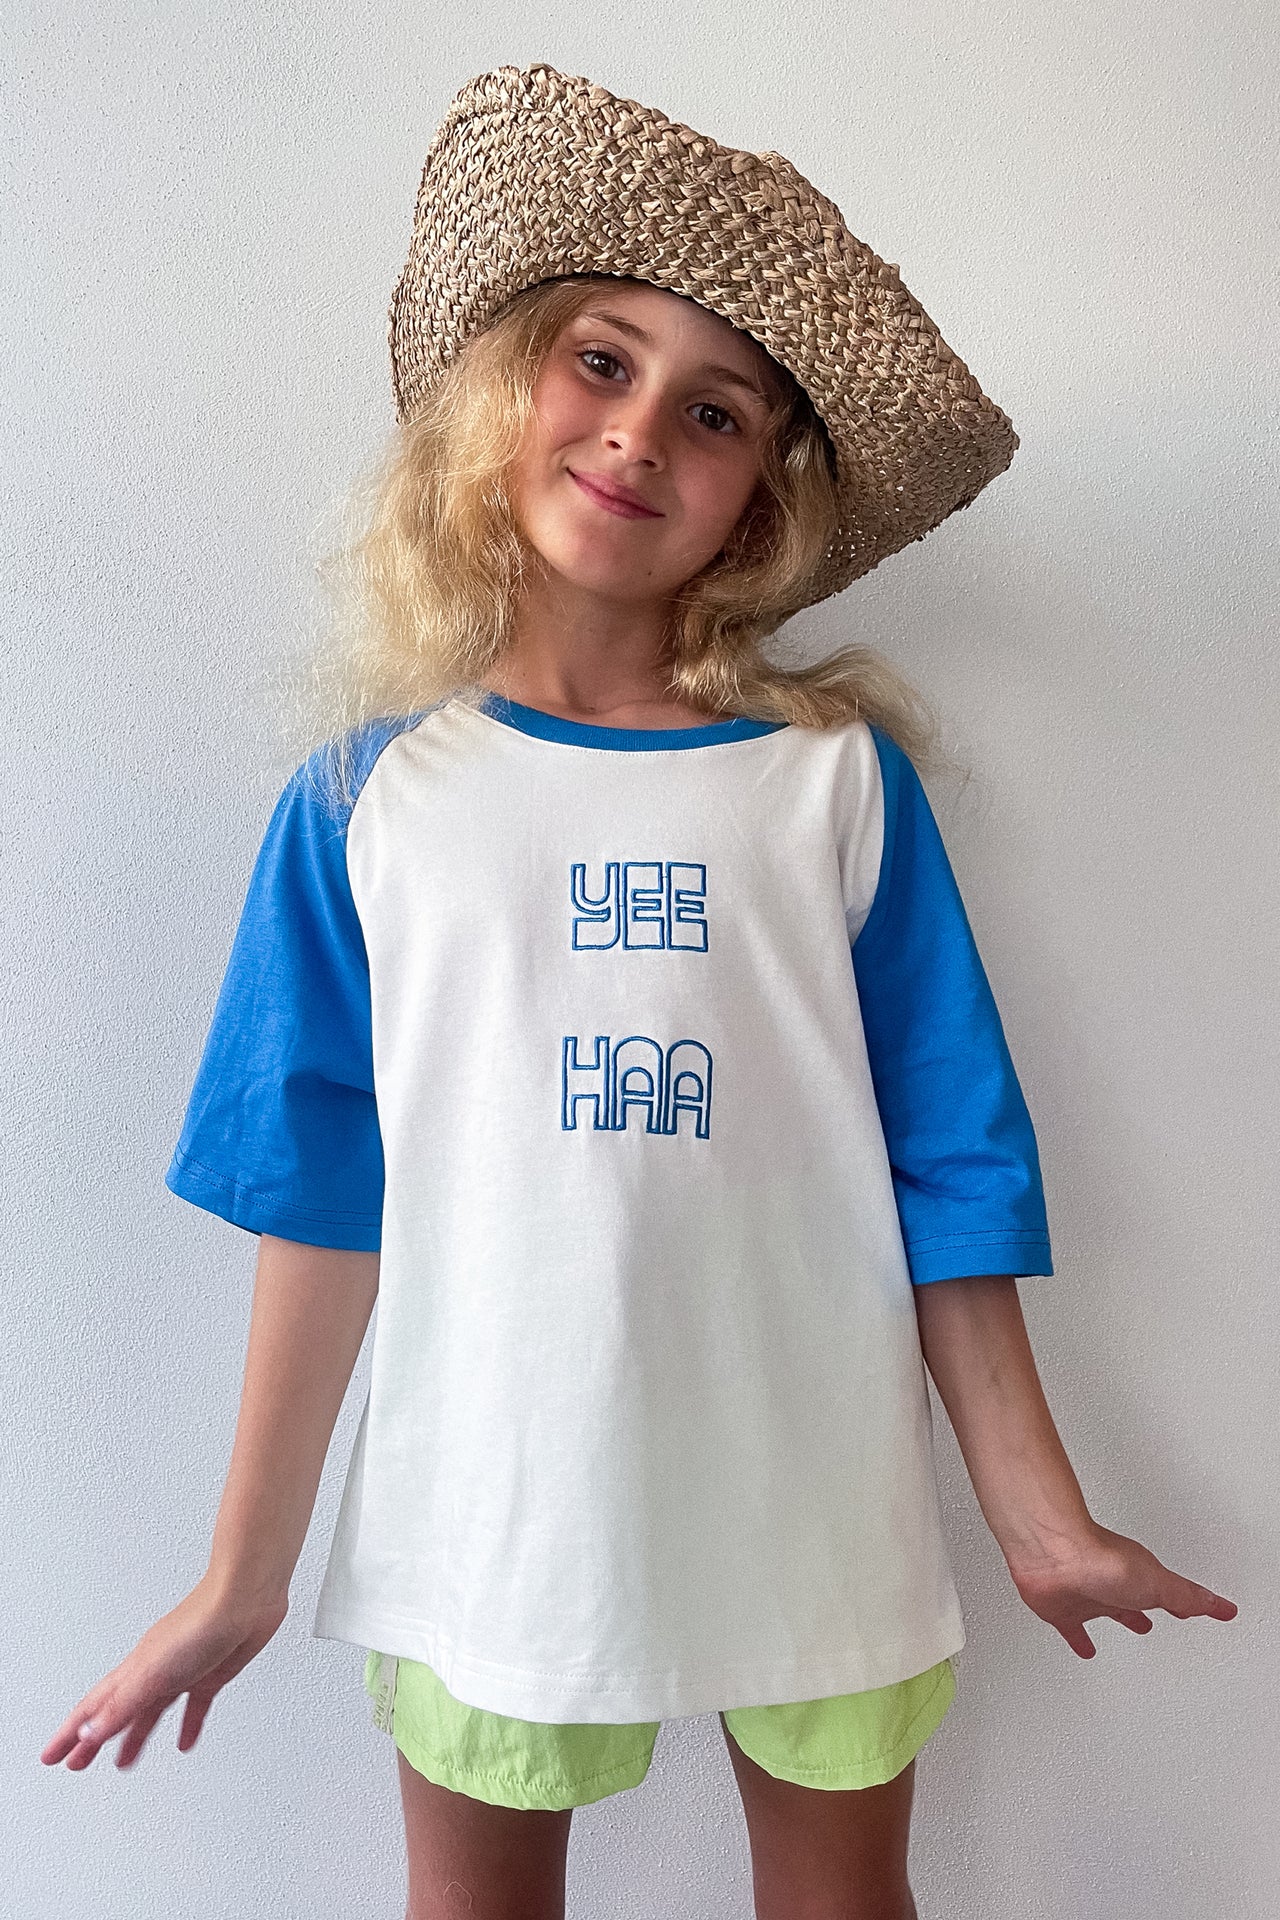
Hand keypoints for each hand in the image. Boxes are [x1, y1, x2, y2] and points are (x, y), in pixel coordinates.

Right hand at [39, 1572, 288, 1770]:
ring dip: (135, 1737)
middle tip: (76, 1764)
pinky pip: (195, 1707)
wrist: (247, 1598)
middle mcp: (155, 1670)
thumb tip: (89, 1733)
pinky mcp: (212, 1674)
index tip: (51, 1757)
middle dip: (93, 1739)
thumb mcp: (154, 1671)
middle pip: (117, 1712)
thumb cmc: (202, 1621)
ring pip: (152, 1712)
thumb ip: (123, 1704)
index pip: (93, 1708)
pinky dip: (188, 1726)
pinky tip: (186, 1742)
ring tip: (124, 1762)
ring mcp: (183, 1672)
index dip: (70, 1734)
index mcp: (135, 1669)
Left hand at [1005, 1520, 1238, 1658]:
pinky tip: (1084, 1648)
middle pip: (1138, 1599)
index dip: (1185, 1603)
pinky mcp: (1062, 1609)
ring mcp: (1087, 1595)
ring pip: (1108, 1610)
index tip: (1198, 1609)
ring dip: (1121, 1617)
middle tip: (1164, 1616)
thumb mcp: (1158, 1583)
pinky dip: (1079, 1640)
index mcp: (1140, 1578)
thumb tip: (1221, 1606)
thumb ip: (1188, 1597)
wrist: (1051, 1554)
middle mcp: (1113, 1585)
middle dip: (1152, 1608)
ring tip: (1135, 1626)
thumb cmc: (1100, 1560)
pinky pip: (1072, 1628)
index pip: (1170, 1594)